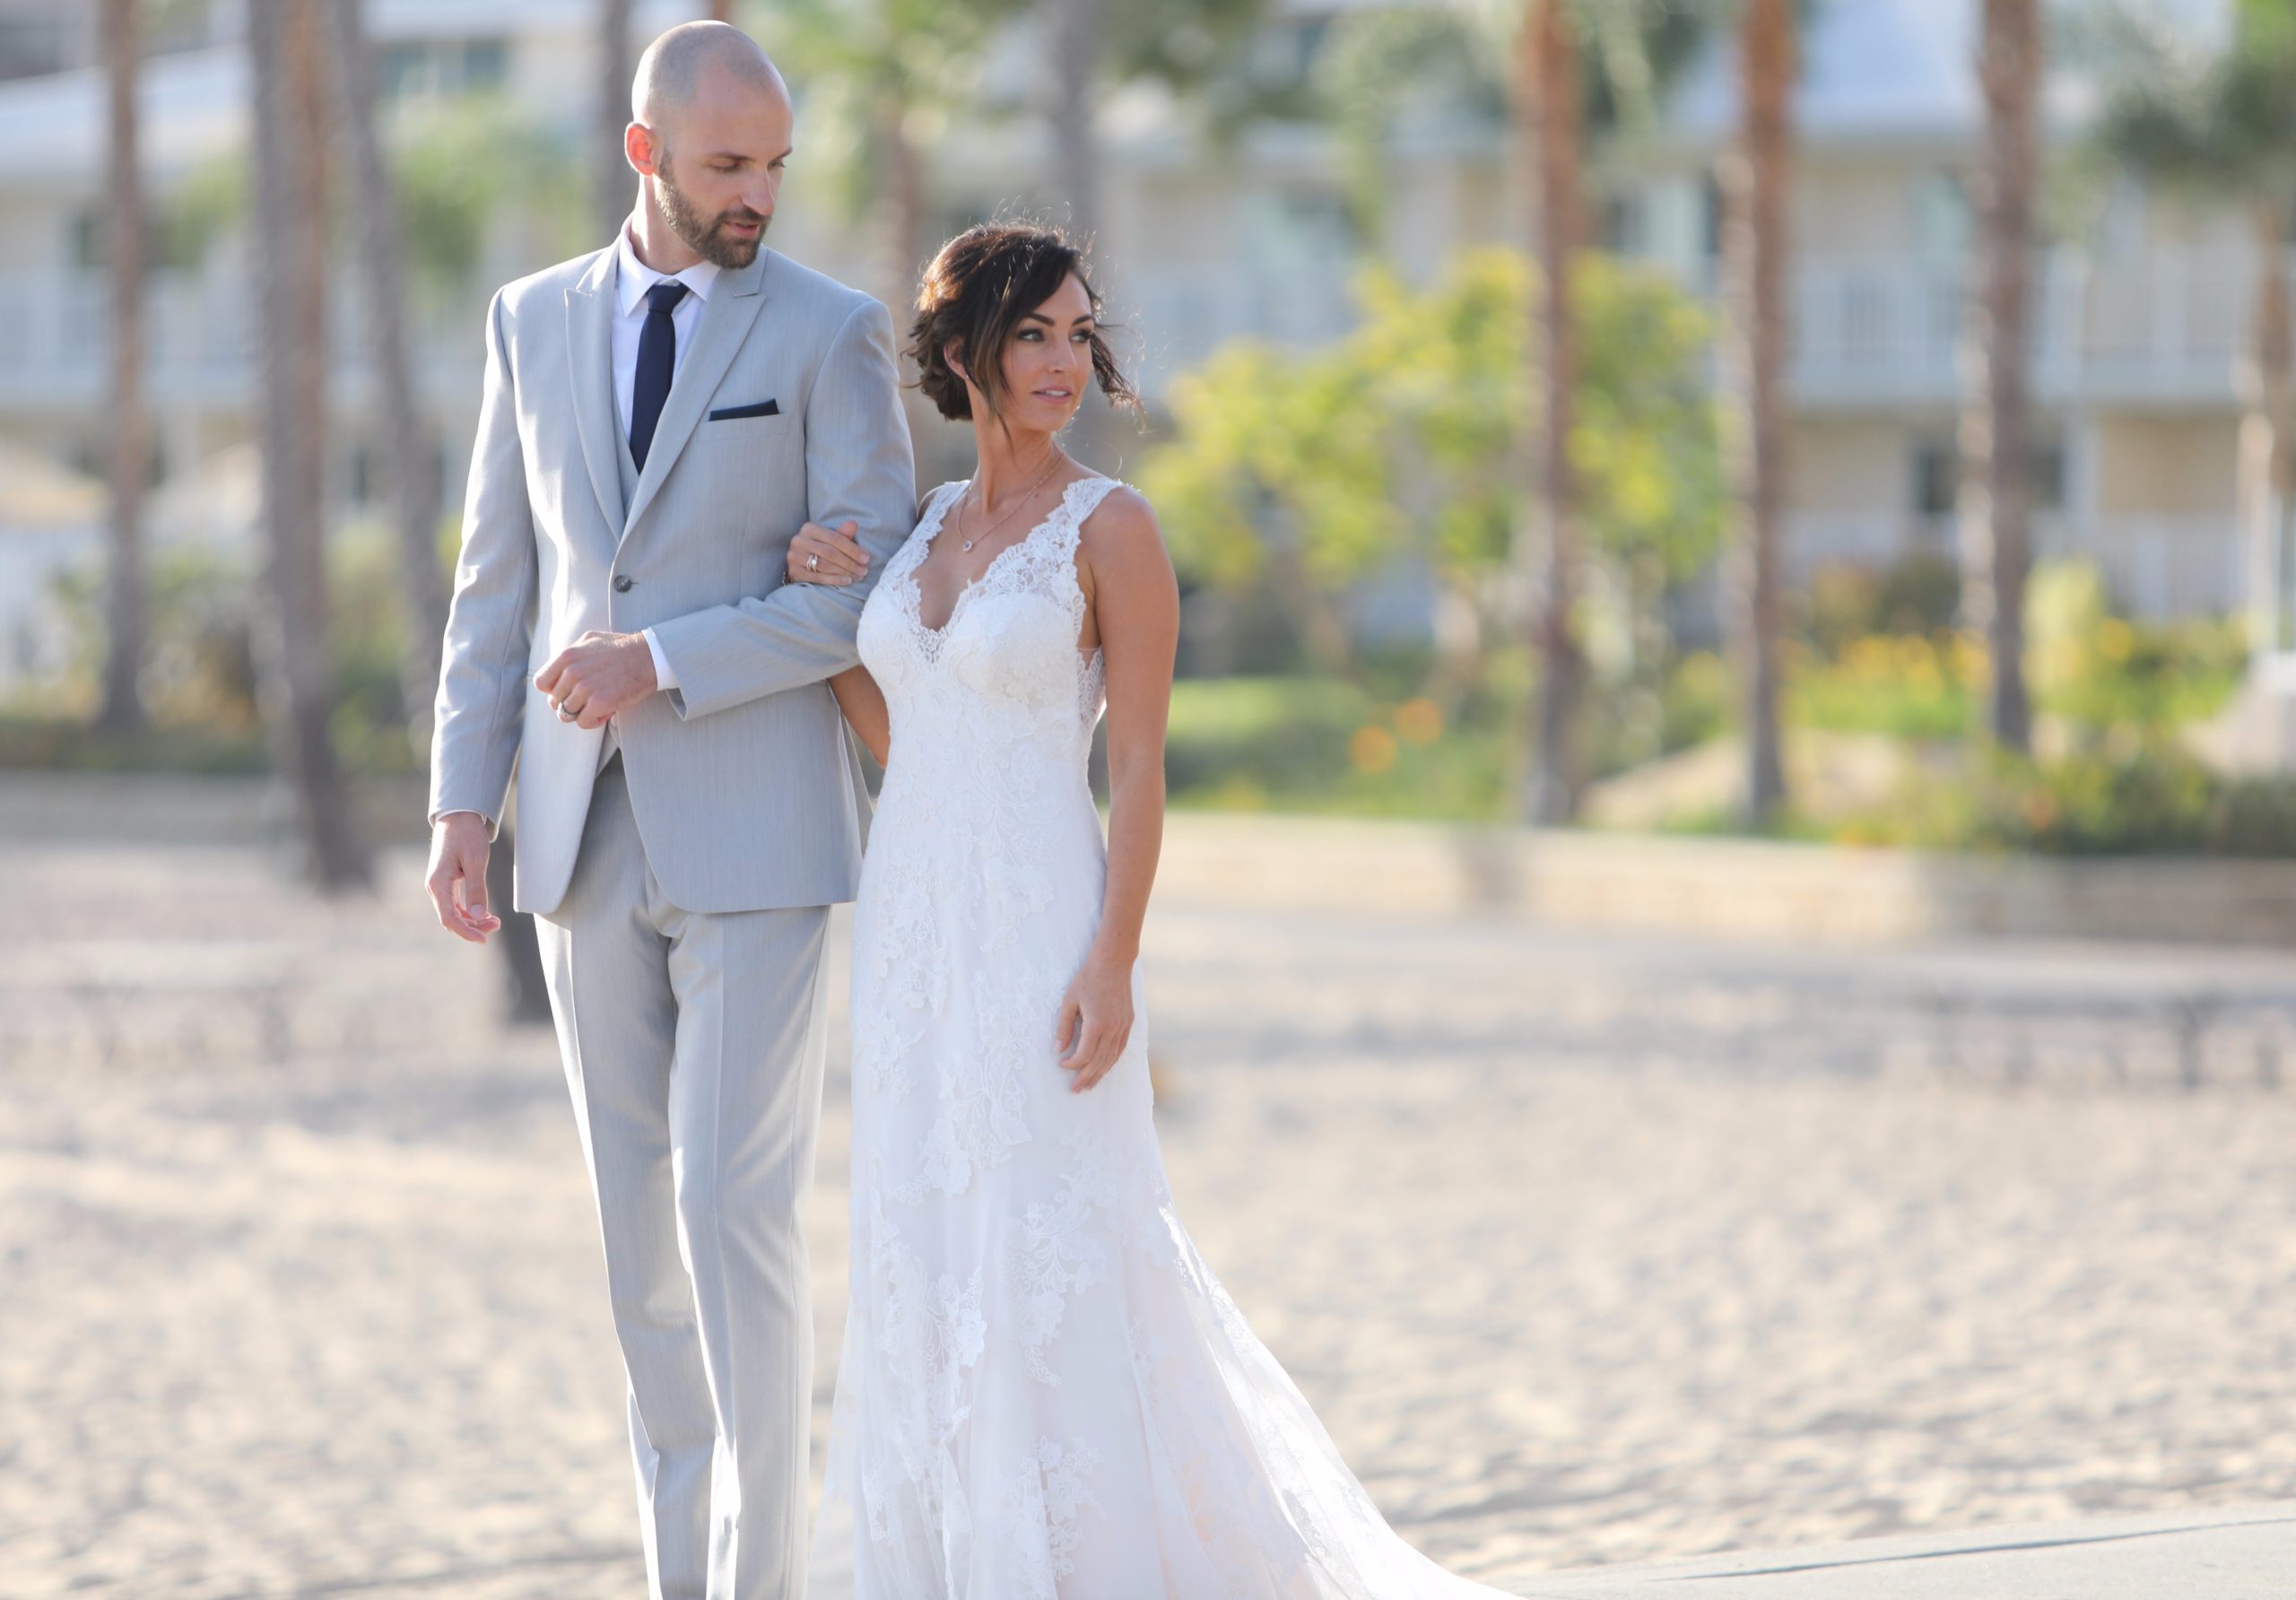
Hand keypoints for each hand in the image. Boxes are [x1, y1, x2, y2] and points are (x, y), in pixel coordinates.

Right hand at [426, 812, 501, 943]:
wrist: (458, 817)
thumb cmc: (467, 835)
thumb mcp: (475, 861)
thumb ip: (476, 888)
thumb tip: (477, 915)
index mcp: (438, 884)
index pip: (449, 918)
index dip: (466, 932)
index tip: (485, 938)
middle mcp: (435, 887)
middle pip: (451, 918)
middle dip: (473, 927)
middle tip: (497, 925)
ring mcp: (440, 886)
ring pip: (454, 913)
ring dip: (473, 920)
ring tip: (495, 921)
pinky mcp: (446, 883)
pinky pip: (456, 904)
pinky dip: (469, 911)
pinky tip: (485, 912)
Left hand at [535, 630, 656, 728]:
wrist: (649, 657)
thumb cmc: (621, 648)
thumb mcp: (589, 640)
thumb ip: (570, 655)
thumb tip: (557, 669)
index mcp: (566, 656)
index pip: (541, 683)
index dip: (553, 690)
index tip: (567, 691)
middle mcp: (571, 672)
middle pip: (555, 702)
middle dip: (569, 703)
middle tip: (587, 700)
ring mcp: (584, 688)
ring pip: (567, 714)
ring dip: (582, 713)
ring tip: (597, 706)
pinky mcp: (599, 703)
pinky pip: (584, 722)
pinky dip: (593, 721)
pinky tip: (605, 713)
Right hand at [787, 519, 867, 585]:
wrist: (801, 563)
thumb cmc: (820, 548)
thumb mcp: (831, 539)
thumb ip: (842, 533)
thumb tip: (853, 524)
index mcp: (808, 528)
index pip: (834, 538)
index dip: (852, 549)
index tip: (866, 558)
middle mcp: (798, 541)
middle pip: (829, 553)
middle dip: (850, 562)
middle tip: (864, 570)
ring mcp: (794, 557)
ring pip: (824, 565)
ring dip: (844, 572)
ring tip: (858, 576)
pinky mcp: (794, 572)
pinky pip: (817, 577)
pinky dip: (834, 580)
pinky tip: (847, 581)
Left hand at [1054, 950, 1134, 1092]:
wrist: (1113, 963)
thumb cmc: (1087, 979)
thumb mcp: (1069, 1001)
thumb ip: (1064, 1027)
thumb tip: (1057, 1050)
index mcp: (1097, 1023)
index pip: (1084, 1054)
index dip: (1072, 1064)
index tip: (1061, 1065)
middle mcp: (1113, 1028)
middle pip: (1099, 1061)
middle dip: (1086, 1077)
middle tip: (1076, 1090)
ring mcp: (1123, 1026)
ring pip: (1112, 1058)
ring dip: (1100, 1074)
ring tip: (1089, 1085)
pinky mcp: (1129, 1023)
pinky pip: (1120, 1049)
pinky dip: (1111, 1062)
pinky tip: (1104, 1068)